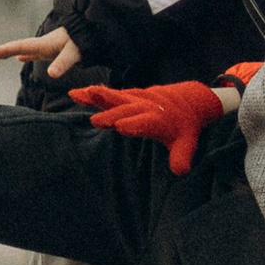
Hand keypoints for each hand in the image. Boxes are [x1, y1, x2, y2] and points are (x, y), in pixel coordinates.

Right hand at [0, 27, 83, 95]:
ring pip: (25, 49)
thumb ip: (62, 63)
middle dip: (3, 51)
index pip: (19, 47)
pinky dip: (26, 55)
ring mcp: (48, 45)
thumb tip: (51, 74)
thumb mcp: (73, 53)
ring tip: (1, 56)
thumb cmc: (84, 40)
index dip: (3, 51)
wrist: (95, 28)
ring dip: (12, 52)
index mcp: (43, 44)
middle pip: (18, 47)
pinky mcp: (54, 48)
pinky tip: (22, 58)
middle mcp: (43, 44)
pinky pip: (34, 52)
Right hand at [69, 79, 229, 172]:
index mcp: (159, 120)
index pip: (146, 123)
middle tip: (96, 121)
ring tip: (78, 96)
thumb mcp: (186, 143)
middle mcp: (146, 106)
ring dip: (98, 97)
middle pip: (127, 110)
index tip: (121, 127)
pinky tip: (76, 93)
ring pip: (115, 97)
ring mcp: (136, 99)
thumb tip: (181, 171)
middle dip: (113, 115)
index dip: (135, 124)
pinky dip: (93, 93)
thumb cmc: (184, 128)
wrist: (188, 101)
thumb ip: (181, 157)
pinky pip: (109, 94)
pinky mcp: (128, 95)